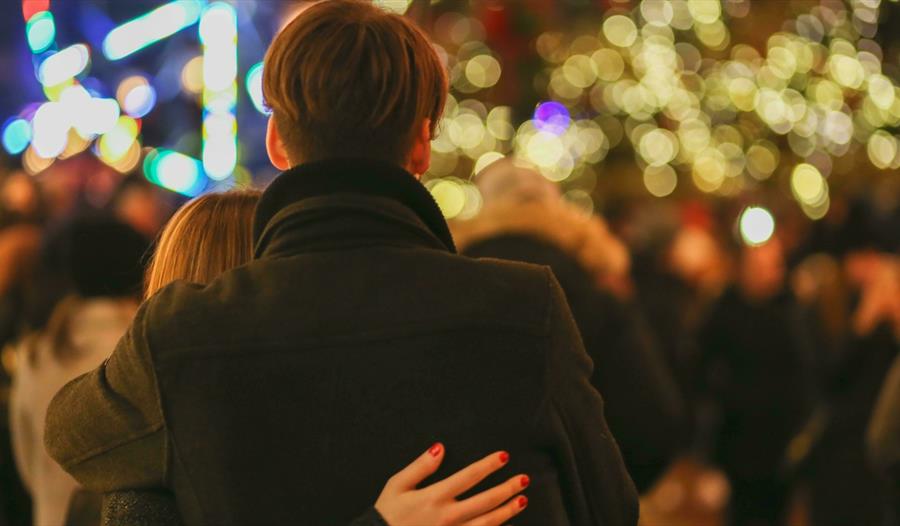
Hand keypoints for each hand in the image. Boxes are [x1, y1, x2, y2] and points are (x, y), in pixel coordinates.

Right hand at [374, 444, 528, 525]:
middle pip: (485, 501)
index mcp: (434, 497)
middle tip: (524, 479)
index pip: (469, 477)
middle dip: (507, 489)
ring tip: (523, 501)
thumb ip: (420, 466)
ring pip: (487, 523)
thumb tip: (439, 448)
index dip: (488, 465)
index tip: (504, 457)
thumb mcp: (397, 485)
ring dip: (507, 511)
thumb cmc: (387, 514)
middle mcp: (447, 516)